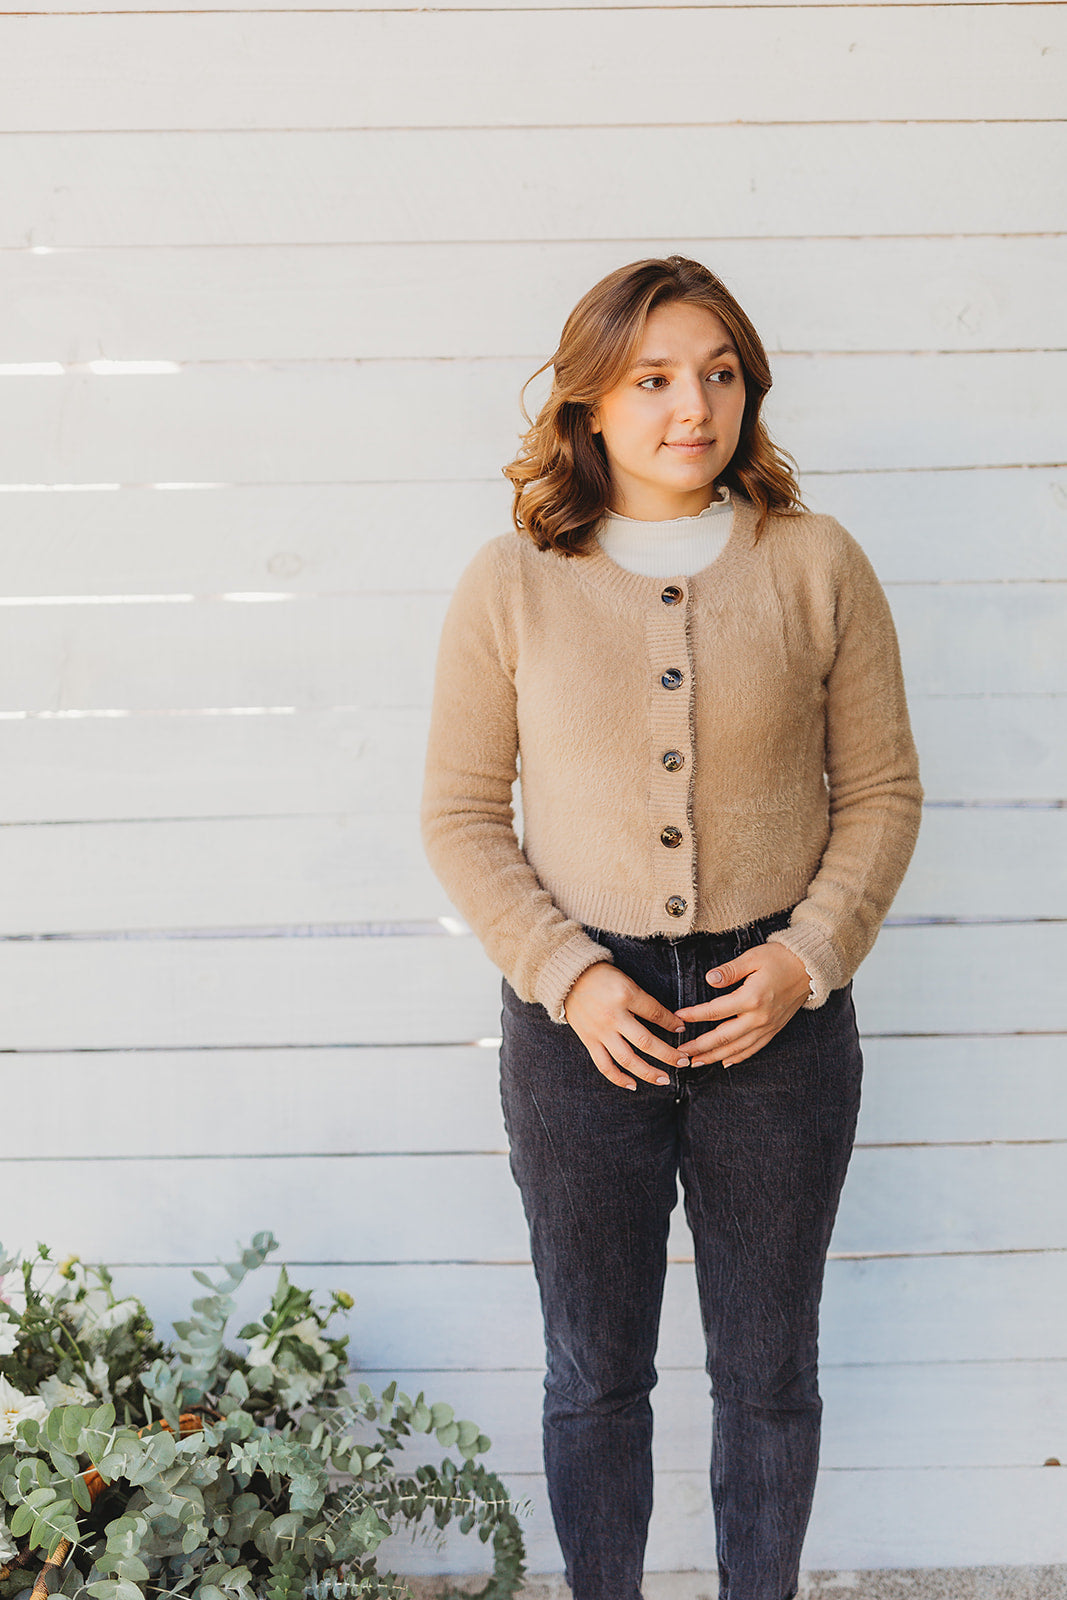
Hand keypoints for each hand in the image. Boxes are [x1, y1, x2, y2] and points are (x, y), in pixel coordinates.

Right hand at [563, 963, 687, 1090]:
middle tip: (684, 1061)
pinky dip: (619, 1078)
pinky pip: (604, 1065)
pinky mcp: (588, 1040)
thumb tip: (670, 1020)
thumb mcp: (626, 981)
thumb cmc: (602, 976)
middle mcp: (613, 1016)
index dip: (672, 1023)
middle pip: (645, 1041)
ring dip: (648, 1072)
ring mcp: (600, 1031)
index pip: (656, 1014)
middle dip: (668, 1054)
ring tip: (665, 1079)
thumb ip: (644, 1001)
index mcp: (625, 995)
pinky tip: (634, 1085)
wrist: (569, 978)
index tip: (682, 1030)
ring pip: (627, 1059)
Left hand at [672, 943, 810, 1067]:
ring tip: (696, 1062)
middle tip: (681, 1053)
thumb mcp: (753, 957)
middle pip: (723, 1037)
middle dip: (700, 1047)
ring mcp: (768, 1026)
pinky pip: (754, 1048)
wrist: (810, 967)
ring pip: (737, 1048)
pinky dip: (738, 1057)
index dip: (694, 1016)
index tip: (678, 1018)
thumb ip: (729, 970)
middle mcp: (759, 1017)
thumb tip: (709, 979)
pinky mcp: (774, 1029)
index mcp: (751, 998)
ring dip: (715, 1057)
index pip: (715, 1011)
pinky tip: (725, 1062)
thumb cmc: (780, 958)